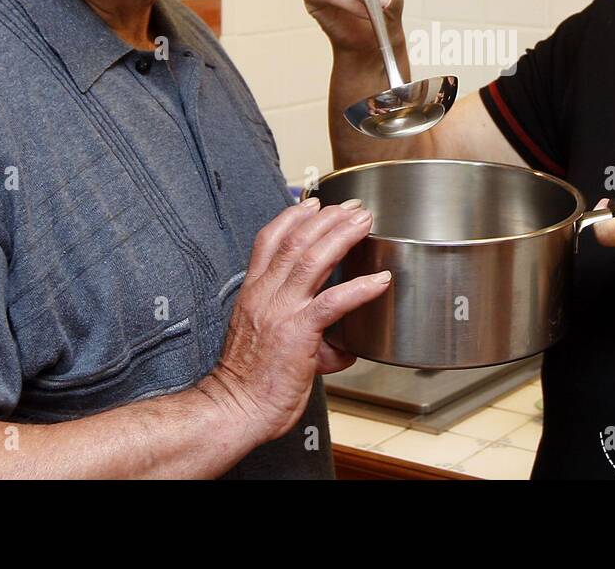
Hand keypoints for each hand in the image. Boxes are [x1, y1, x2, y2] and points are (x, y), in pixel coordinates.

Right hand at [204, 198, 389, 444]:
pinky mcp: (298, 333)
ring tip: (364, 223)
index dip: (293, 216)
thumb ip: (304, 335)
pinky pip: (333, 302)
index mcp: (253, 293)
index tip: (315, 204)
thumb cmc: (249, 384)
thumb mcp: (267, 344)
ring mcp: (280, 311)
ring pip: (313, 259)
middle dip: (328, 217)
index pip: (268, 240)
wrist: (234, 410)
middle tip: (353, 208)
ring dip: (343, 235)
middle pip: (296, 240)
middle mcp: (264, 295)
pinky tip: (380, 280)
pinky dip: (360, 287)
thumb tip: (338, 346)